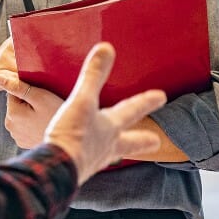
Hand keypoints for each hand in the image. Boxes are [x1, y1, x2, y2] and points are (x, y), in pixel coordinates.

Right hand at [0, 43, 165, 185]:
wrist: (57, 170)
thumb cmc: (73, 135)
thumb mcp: (82, 100)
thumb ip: (93, 75)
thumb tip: (106, 48)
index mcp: (110, 128)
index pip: (132, 110)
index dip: (146, 101)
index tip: (162, 96)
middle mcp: (106, 146)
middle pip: (130, 142)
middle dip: (142, 140)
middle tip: (156, 142)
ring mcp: (93, 160)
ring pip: (110, 154)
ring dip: (116, 150)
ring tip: (118, 151)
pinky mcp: (78, 170)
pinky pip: (89, 163)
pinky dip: (91, 158)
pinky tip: (85, 158)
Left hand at [4, 85, 63, 149]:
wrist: (68, 139)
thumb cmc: (56, 115)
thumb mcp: (40, 96)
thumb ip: (18, 86)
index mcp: (12, 113)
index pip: (13, 92)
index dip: (27, 91)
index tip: (40, 96)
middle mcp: (10, 126)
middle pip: (15, 105)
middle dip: (27, 102)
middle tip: (44, 106)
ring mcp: (16, 136)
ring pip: (19, 116)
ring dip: (28, 113)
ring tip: (44, 116)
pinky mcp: (23, 143)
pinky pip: (23, 127)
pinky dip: (30, 124)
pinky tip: (42, 125)